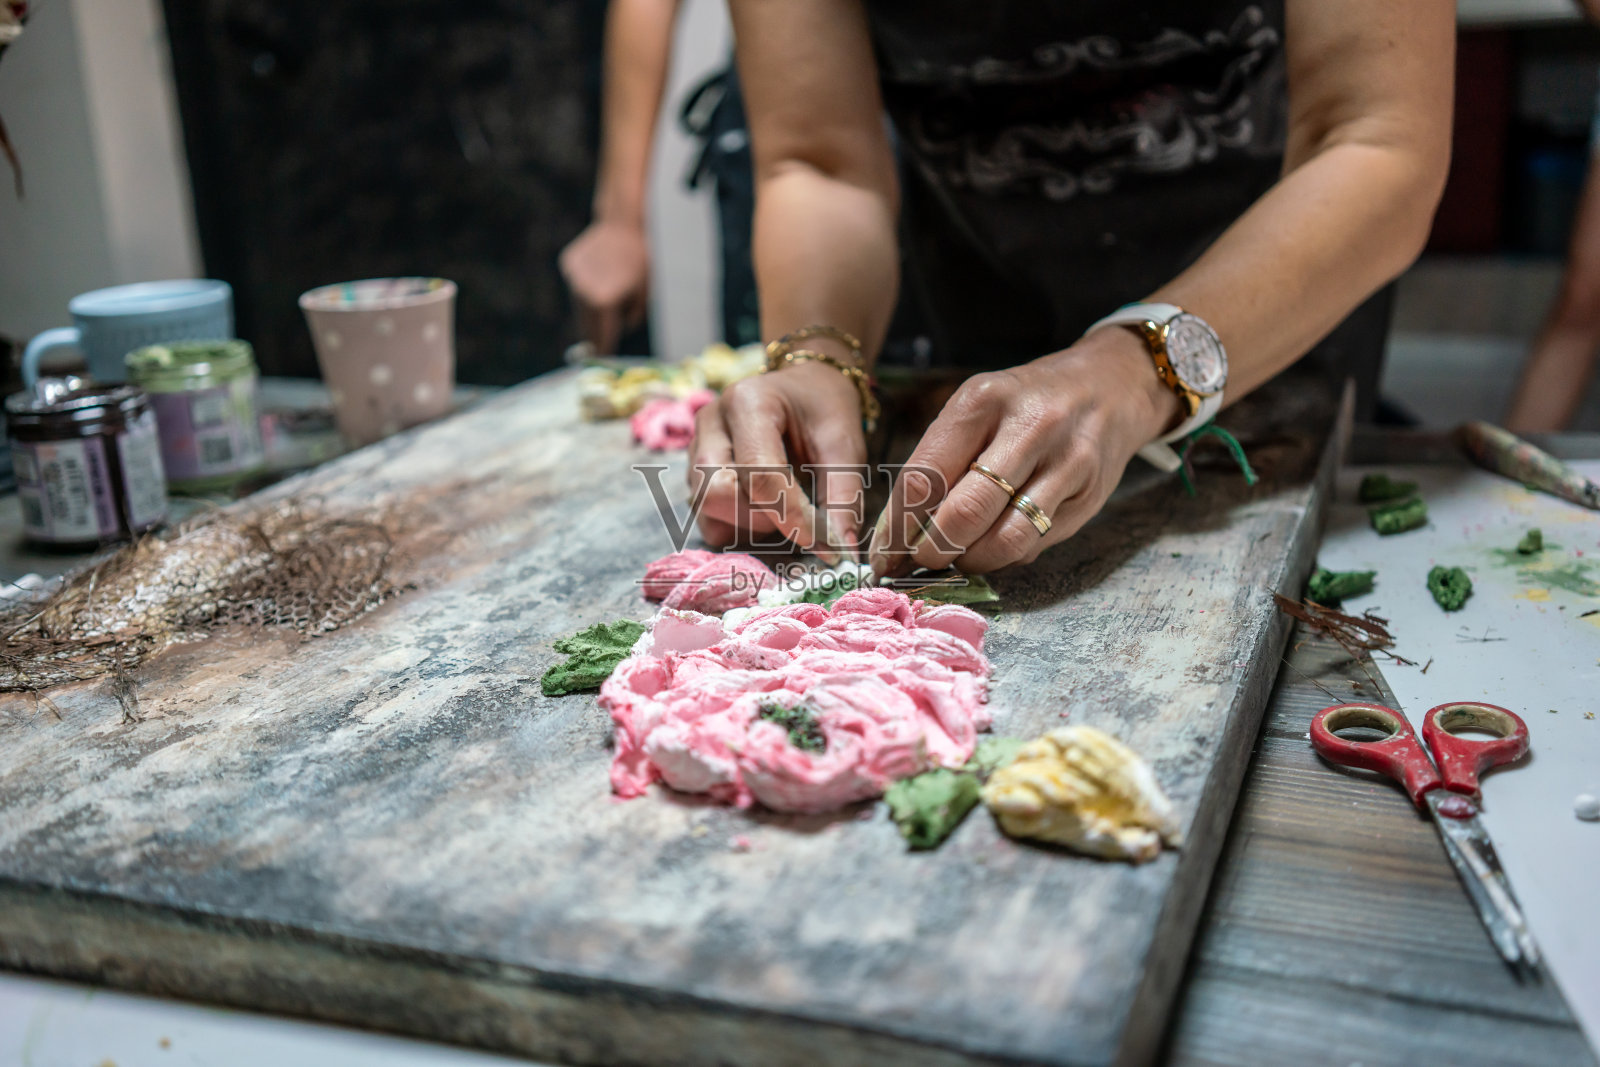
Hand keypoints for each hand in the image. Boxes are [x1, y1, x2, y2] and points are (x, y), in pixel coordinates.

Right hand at [559, 219, 649, 354]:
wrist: (626, 225)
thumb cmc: (642, 260)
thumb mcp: (645, 294)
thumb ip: (632, 316)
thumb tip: (622, 325)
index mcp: (604, 303)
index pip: (603, 334)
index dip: (604, 348)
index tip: (603, 358)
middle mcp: (584, 293)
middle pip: (587, 323)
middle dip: (594, 334)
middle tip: (598, 344)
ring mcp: (573, 278)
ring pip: (580, 305)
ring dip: (590, 311)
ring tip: (602, 311)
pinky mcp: (569, 264)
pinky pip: (577, 286)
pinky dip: (585, 289)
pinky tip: (599, 280)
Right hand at [688, 358, 867, 563]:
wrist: (803, 388)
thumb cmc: (824, 409)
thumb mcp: (844, 444)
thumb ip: (843, 495)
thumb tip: (843, 552)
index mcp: (748, 402)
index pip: (759, 472)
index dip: (790, 514)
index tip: (821, 542)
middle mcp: (711, 421)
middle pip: (718, 492)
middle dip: (762, 518)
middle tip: (799, 516)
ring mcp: (695, 446)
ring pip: (707, 508)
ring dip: (749, 524)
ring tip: (783, 508)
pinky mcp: (693, 470)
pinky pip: (704, 516)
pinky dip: (735, 525)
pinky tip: (763, 510)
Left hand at [869, 328, 1181, 575]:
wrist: (1110, 386)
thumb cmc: (1025, 402)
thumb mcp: (976, 407)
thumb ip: (939, 461)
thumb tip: (897, 532)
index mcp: (983, 400)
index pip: (925, 477)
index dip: (896, 527)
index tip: (883, 554)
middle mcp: (1029, 429)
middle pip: (963, 514)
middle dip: (931, 551)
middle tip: (919, 560)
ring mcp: (1066, 465)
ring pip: (1004, 541)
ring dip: (970, 562)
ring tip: (957, 556)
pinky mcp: (1089, 498)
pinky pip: (1034, 545)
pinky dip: (1004, 556)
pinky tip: (993, 543)